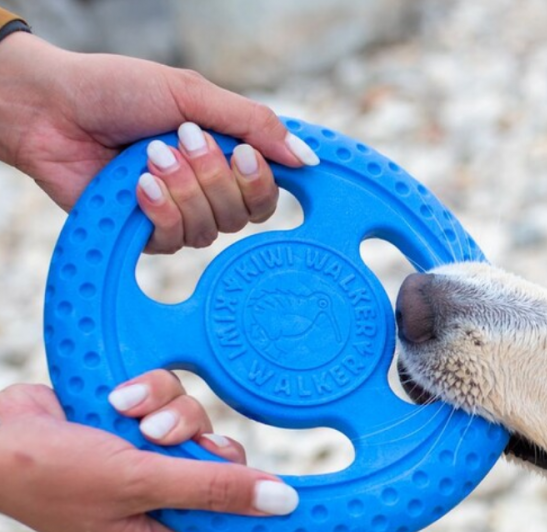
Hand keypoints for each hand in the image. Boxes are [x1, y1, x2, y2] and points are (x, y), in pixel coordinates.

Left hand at [0, 31, 318, 250]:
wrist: (53, 109)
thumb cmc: (119, 91)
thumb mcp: (193, 95)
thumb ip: (254, 124)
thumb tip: (308, 160)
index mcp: (224, 158)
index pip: (268, 192)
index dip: (261, 180)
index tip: (241, 153)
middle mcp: (208, 192)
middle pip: (244, 215)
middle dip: (213, 177)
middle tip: (181, 139)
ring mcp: (180, 216)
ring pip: (211, 228)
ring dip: (182, 187)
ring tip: (149, 155)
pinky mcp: (149, 236)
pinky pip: (176, 239)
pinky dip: (159, 209)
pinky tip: (138, 185)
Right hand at [0, 373, 298, 531]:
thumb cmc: (52, 473)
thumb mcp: (141, 482)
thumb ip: (215, 488)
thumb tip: (285, 504)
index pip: (227, 512)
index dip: (237, 483)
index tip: (239, 462)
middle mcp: (153, 505)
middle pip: (214, 461)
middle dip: (190, 437)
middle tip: (157, 434)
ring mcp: (139, 465)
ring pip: (191, 424)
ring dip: (165, 409)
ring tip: (124, 411)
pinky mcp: (126, 429)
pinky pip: (164, 401)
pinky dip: (145, 392)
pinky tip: (115, 396)